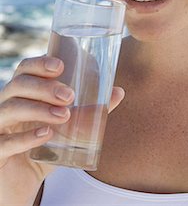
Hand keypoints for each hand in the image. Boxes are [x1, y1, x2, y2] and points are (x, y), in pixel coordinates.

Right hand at [0, 55, 124, 205]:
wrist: (23, 181)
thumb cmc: (46, 144)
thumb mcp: (68, 126)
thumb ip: (91, 110)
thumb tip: (118, 91)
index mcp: (22, 93)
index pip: (25, 69)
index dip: (40, 63)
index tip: (60, 66)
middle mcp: (7, 105)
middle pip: (18, 85)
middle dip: (45, 87)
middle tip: (70, 96)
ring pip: (11, 109)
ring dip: (39, 109)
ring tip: (64, 115)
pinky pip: (5, 142)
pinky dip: (26, 137)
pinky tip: (45, 135)